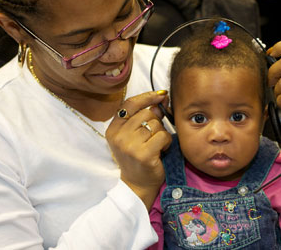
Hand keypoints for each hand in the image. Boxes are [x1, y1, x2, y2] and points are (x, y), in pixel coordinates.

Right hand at [106, 91, 171, 208]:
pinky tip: (162, 150)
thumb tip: (161, 98)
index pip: (129, 103)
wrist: (137, 185)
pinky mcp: (143, 154)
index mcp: (113, 129)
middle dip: (156, 122)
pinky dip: (167, 142)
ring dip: (162, 133)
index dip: (147, 96)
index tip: (161, 95)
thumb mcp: (135, 135)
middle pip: (146, 113)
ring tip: (157, 145)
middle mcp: (118, 136)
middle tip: (155, 135)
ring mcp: (129, 145)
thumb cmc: (138, 158)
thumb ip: (145, 116)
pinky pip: (162, 136)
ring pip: (155, 124)